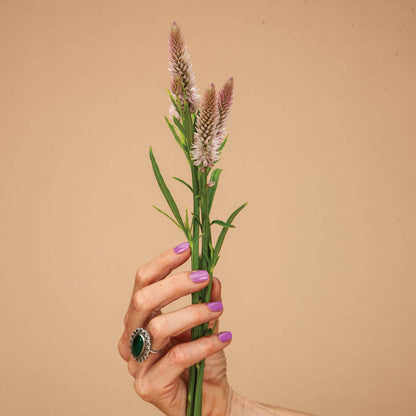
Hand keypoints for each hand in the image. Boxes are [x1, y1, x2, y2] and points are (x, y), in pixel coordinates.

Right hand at [118, 243, 231, 415]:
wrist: (211, 399)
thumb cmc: (202, 358)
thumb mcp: (206, 322)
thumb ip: (206, 299)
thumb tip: (212, 277)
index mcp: (140, 318)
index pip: (142, 282)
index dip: (162, 262)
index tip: (187, 248)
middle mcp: (131, 338)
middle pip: (143, 300)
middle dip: (176, 284)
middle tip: (204, 276)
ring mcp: (137, 364)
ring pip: (160, 328)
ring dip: (195, 313)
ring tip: (218, 309)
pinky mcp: (148, 386)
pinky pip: (177, 357)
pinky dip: (204, 344)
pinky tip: (224, 338)